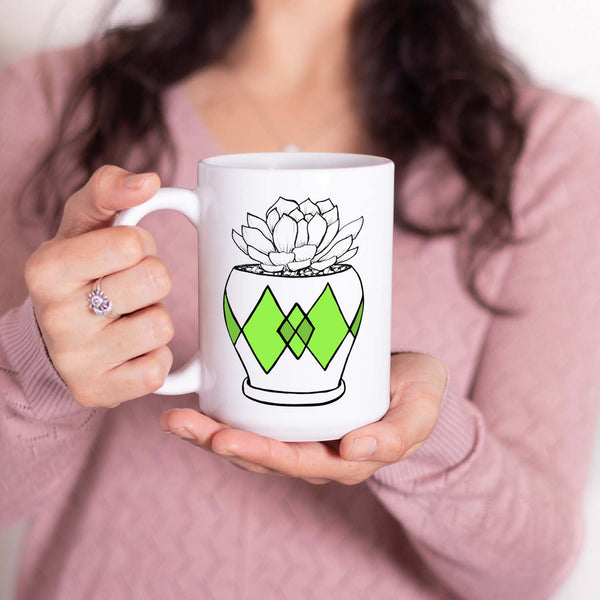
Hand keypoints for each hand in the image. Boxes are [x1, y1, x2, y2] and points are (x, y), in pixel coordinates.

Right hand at [25, 165, 174, 407]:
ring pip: (161, 326)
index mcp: (47, 268)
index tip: (122, 254)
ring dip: (155, 318)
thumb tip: (149, 182)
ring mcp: (76, 360)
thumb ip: (110, 190)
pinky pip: (157, 370)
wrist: (54, 338)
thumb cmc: (79, 271)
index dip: (139, 244)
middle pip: (154, 280)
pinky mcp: (99, 392)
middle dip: (152, 278)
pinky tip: (131, 350)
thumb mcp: (83, 223)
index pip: (130, 242)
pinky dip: (154, 357)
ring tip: (129, 318)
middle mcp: (55, 316)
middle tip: (129, 287)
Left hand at [160, 352, 446, 484]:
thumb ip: (400, 432)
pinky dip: (223, 416)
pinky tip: (197, 401)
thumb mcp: (422, 407)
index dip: (259, 453)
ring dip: (210, 433)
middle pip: (262, 457)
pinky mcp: (293, 415)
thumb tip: (356, 447)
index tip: (224, 437)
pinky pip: (254, 423)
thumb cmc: (417, 391)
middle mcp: (318, 454)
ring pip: (251, 443)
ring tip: (175, 419)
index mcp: (346, 459)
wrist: (411, 379)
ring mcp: (302, 436)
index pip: (296, 464)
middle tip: (184, 424)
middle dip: (219, 443)